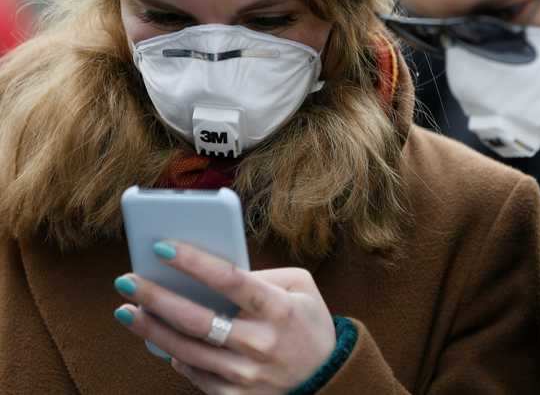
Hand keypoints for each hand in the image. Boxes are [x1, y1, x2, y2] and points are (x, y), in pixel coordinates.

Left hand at [113, 241, 335, 394]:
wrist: (328, 379)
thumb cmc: (308, 323)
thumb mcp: (301, 287)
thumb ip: (263, 275)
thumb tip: (214, 272)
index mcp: (279, 308)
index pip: (230, 280)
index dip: (194, 262)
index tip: (161, 246)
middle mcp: (261, 343)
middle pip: (197, 319)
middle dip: (156, 297)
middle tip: (127, 280)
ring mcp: (247, 374)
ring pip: (187, 350)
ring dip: (151, 329)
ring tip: (126, 309)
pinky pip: (196, 376)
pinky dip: (174, 356)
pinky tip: (157, 339)